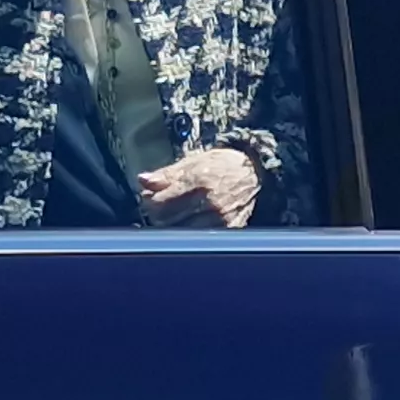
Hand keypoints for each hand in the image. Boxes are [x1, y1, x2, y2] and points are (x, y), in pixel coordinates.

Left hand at [137, 147, 261, 229]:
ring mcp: (219, 218)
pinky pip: (200, 237)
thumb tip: (142, 180)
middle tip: (161, 207)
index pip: (160, 202)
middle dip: (158, 214)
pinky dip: (190, 233)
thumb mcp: (193, 161)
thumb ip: (167, 174)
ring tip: (176, 215)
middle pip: (167, 219)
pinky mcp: (228, 230)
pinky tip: (190, 223)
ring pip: (181, 232)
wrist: (256, 173)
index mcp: (198, 181)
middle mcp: (208, 202)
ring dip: (172, 225)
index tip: (150, 197)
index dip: (150, 201)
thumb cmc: (222, 165)